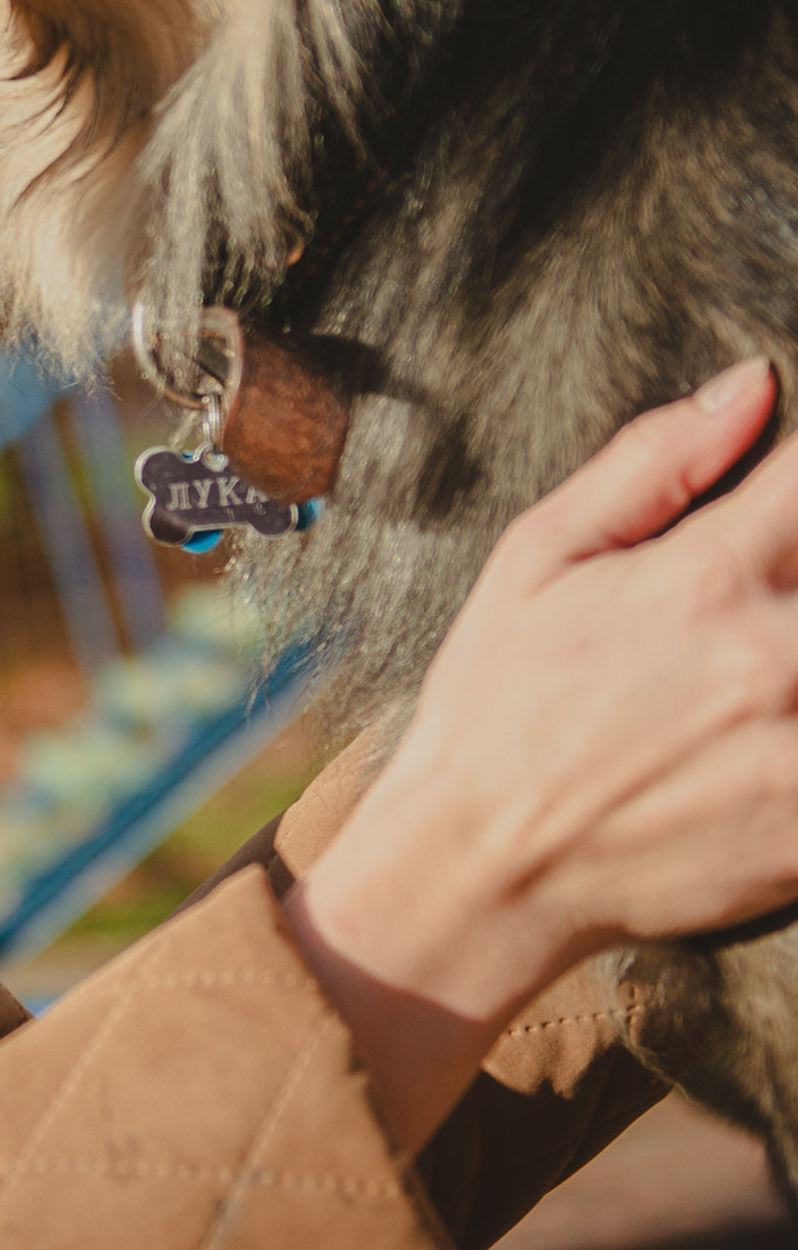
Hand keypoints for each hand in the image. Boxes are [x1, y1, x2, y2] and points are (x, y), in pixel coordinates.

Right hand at [286, 358, 797, 1151]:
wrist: (483, 867)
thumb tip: (755, 381)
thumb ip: (654, 464)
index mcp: (705, 576)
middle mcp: (772, 656)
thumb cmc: (497, 700)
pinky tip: (767, 731)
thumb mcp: (537, 557)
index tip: (796, 500)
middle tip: (763, 600)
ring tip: (754, 666)